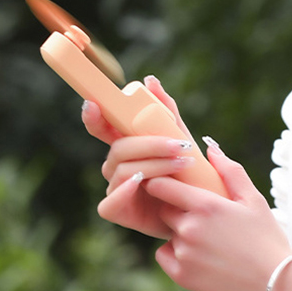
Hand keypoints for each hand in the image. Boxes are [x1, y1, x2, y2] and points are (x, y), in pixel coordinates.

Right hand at [82, 75, 197, 237]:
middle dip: (150, 144)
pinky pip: (110, 201)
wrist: (198, 209)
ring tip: (183, 163)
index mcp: (128, 143)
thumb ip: (165, 110)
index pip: (103, 127)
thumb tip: (150, 80)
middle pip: (119, 148)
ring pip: (123, 170)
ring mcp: (115, 187)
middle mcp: (116, 164)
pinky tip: (145, 184)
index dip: (93, 116)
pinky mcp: (117, 210)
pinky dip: (125, 191)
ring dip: (155, 164)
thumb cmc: (187, 170)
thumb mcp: (180, 135)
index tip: (93, 104)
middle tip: (180, 144)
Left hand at [147, 143, 291, 290]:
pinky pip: (164, 255)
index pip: (163, 187)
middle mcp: (189, 228)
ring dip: (179, 231)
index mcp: (206, 205)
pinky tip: (199, 253)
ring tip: (208, 238)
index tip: (166, 183)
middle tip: (200, 214)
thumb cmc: (266, 237)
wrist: (273, 283)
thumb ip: (230, 171)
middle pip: (165, 210)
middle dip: (177, 208)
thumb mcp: (253, 198)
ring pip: (168, 233)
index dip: (161, 183)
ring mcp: (184, 254)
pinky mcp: (182, 276)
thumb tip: (211, 148)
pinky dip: (175, 252)